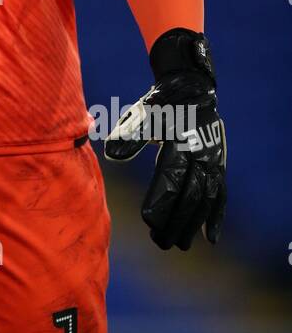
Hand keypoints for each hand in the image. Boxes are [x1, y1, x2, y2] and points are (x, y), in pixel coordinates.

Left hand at [103, 29, 226, 251]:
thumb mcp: (141, 114)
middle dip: (176, 222)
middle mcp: (200, 155)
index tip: (148, 224)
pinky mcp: (218, 164)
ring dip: (194, 224)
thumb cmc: (160, 104)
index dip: (161, 203)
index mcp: (179, 144)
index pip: (170, 180)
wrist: (190, 87)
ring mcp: (213, 161)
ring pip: (206, 199)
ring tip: (181, 245)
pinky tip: (211, 239)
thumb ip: (128, 135)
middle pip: (190, 196)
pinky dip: (217, 216)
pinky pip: (220, 194)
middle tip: (161, 243)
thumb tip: (112, 154)